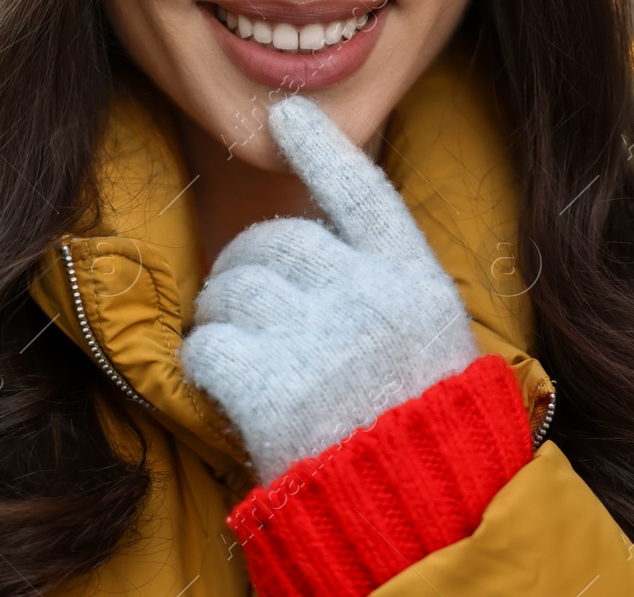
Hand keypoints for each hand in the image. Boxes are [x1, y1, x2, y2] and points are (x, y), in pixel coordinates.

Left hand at [180, 95, 478, 484]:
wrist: (417, 518)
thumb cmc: (417, 425)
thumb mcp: (430, 336)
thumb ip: (380, 280)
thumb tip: (313, 232)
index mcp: (414, 279)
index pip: (362, 190)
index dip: (321, 147)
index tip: (285, 115)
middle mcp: (370, 298)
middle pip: (273, 240)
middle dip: (246, 267)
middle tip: (248, 305)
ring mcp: (322, 343)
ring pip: (231, 288)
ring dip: (219, 313)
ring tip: (238, 347)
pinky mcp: (273, 391)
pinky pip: (206, 345)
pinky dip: (203, 361)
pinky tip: (224, 384)